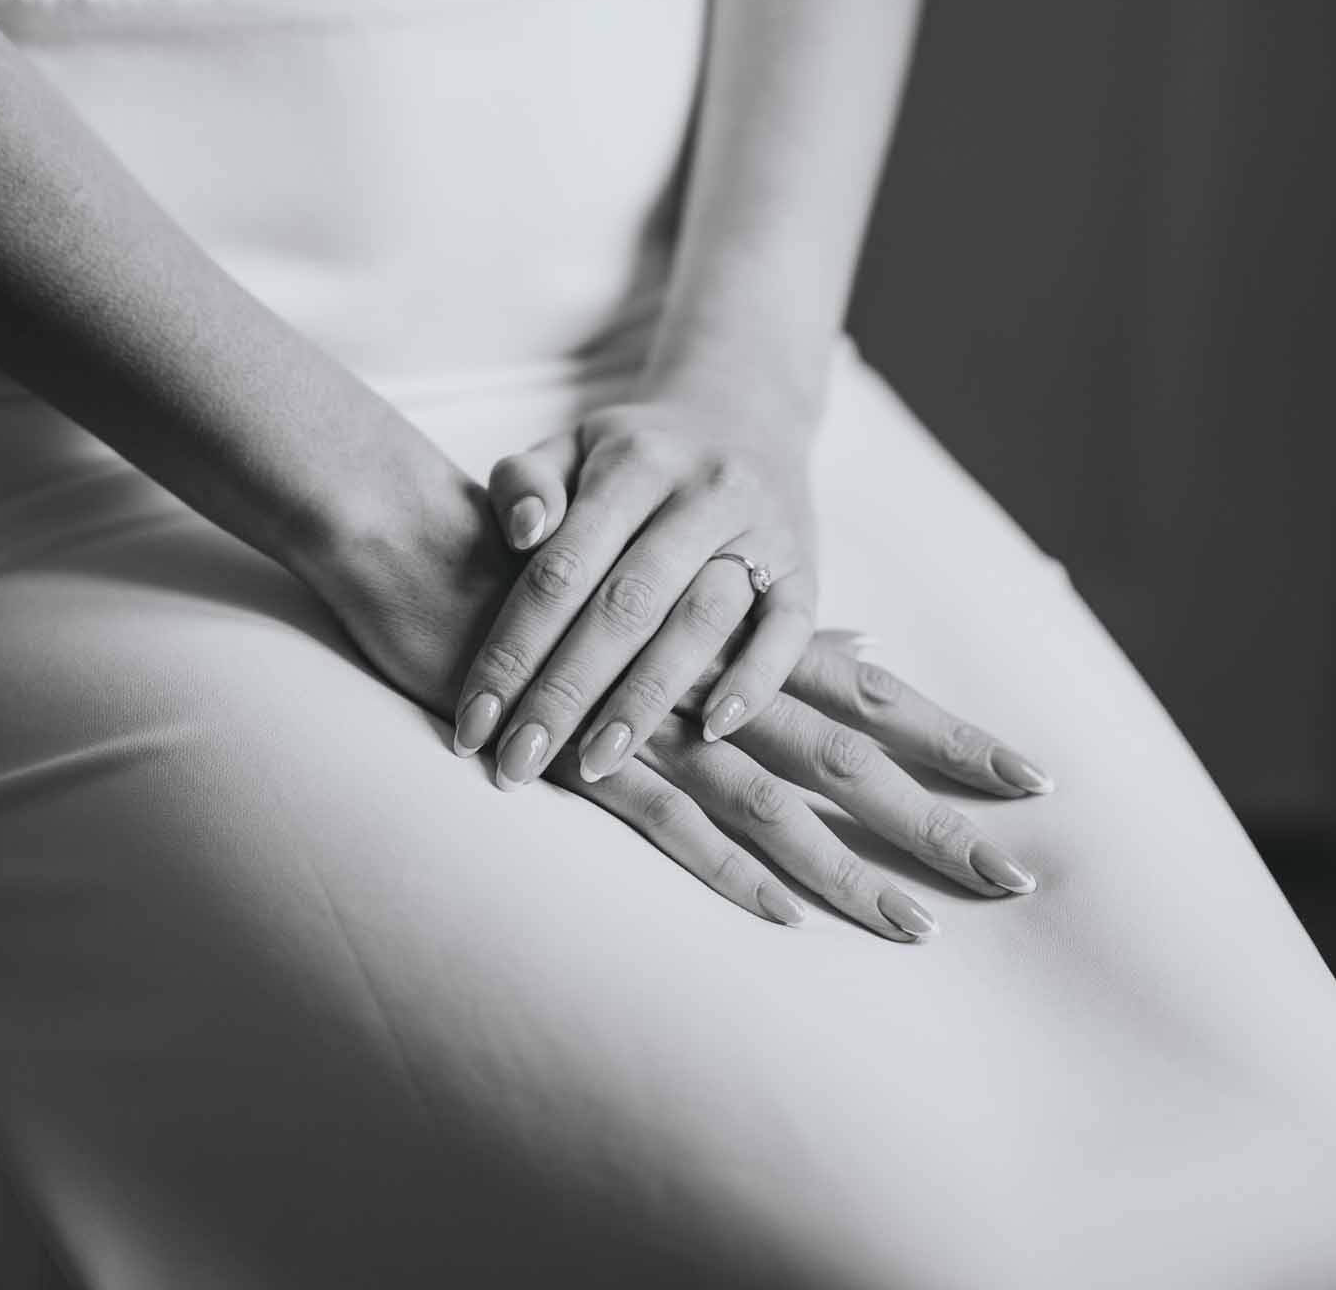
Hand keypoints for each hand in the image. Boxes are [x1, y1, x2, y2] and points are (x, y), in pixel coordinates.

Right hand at [299, 452, 1050, 942]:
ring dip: (849, 867)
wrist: (431, 543)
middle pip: (851, 758)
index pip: (876, 698)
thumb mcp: (680, 589)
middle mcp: (718, 680)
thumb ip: (771, 627)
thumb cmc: (559, 572)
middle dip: (937, 817)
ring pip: (774, 800)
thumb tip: (872, 652)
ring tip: (921, 926)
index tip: (1036, 779)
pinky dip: (726, 865)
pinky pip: (669, 819)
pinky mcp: (588, 754)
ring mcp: (656, 719)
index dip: (954, 737)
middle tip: (1023, 875)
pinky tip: (781, 913)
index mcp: (745, 641)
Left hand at [449, 392, 819, 792]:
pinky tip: (711, 732)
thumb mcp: (570, 446)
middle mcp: (702, 491)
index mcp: (633, 462)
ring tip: (594, 766)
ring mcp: (762, 529)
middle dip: (565, 693)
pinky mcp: (807, 567)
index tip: (472, 724)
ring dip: (646, 701)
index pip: (561, 567)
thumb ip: (525, 481)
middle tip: (518, 765)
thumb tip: (521, 532)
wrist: (745, 412)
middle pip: (625, 605)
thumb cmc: (634, 452)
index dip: (512, 650)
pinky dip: (754, 681)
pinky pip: (788, 631)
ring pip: (702, 622)